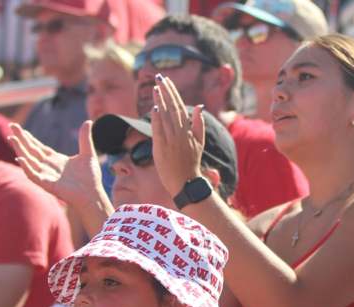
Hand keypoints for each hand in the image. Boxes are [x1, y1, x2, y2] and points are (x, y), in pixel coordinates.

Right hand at [11, 121, 104, 208]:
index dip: (29, 138)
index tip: (19, 128)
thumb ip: (85, 138)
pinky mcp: (47, 184)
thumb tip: (89, 121)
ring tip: (12, 139)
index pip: (38, 147)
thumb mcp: (88, 154)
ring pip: (29, 161)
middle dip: (21, 139)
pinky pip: (33, 175)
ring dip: (20, 150)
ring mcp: (46, 175)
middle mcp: (48, 166)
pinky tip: (21, 159)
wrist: (93, 194)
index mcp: (55, 159)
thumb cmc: (91, 177)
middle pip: (31, 150)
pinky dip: (27, 168)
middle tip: (11, 126)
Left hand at [150, 74, 204, 196]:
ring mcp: (171, 141)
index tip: (167, 80)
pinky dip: (157, 119)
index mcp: (189, 131)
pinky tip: (154, 107)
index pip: (180, 106)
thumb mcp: (199, 142)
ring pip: (165, 117)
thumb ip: (199, 123)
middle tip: (159, 76)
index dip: (173, 92)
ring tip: (155, 86)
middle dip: (166, 91)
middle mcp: (181, 133)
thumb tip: (199, 106)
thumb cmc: (191, 163)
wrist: (186, 182)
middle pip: (172, 108)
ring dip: (160, 100)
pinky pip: (159, 130)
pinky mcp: (162, 148)